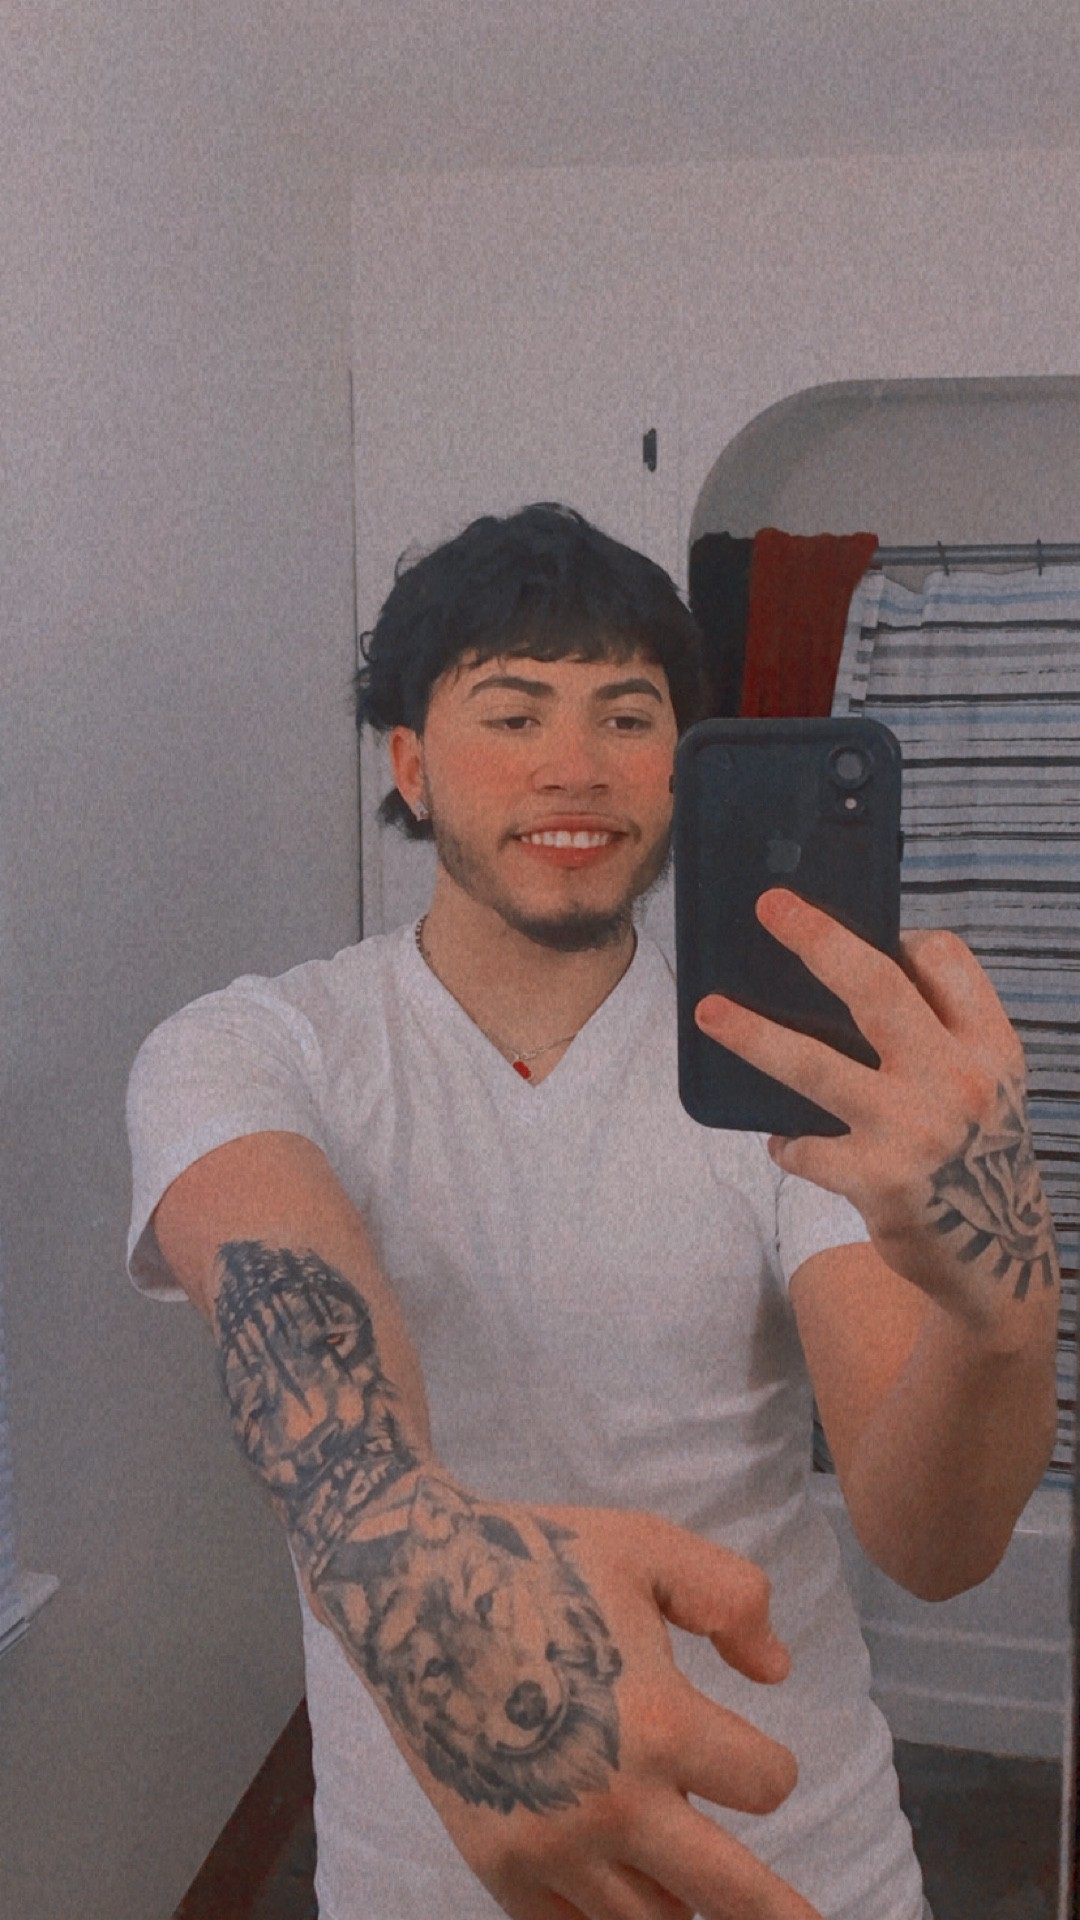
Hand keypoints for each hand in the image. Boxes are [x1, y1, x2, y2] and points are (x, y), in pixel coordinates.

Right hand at [318, 1474, 821, 1919]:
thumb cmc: (538, 1557)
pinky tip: (627, 1903)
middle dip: (779, 1915)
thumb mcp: (647, 1546)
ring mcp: (550, 1843)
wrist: (409, 1585)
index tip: (754, 1754)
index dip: (771, 1766)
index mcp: (659, 1723)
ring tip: (705, 1901)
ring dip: (686, 1909)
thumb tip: (776, 1671)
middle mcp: (612, 1801)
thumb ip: (731, 1597)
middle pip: (728, 1894)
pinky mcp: (496, 1862)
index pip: (765, 1784)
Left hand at [695, 888, 1058, 1331]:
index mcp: (989, 1045)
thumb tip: (838, 981)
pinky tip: (785, 1141)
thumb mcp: (981, 1087)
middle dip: (817, 938)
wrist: (997, 1262)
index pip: (945, 960)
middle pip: (875, 987)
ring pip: (815, 1064)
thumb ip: (937, 1036)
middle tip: (768, 906)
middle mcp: (958, 1078)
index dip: (902, 938)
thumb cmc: (972, 1156)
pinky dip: (788, 1141)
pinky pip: (807, 1146)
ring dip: (754, 1035)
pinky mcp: (882, 1181)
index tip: (871, 935)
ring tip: (709, 1013)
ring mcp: (917, 1130)